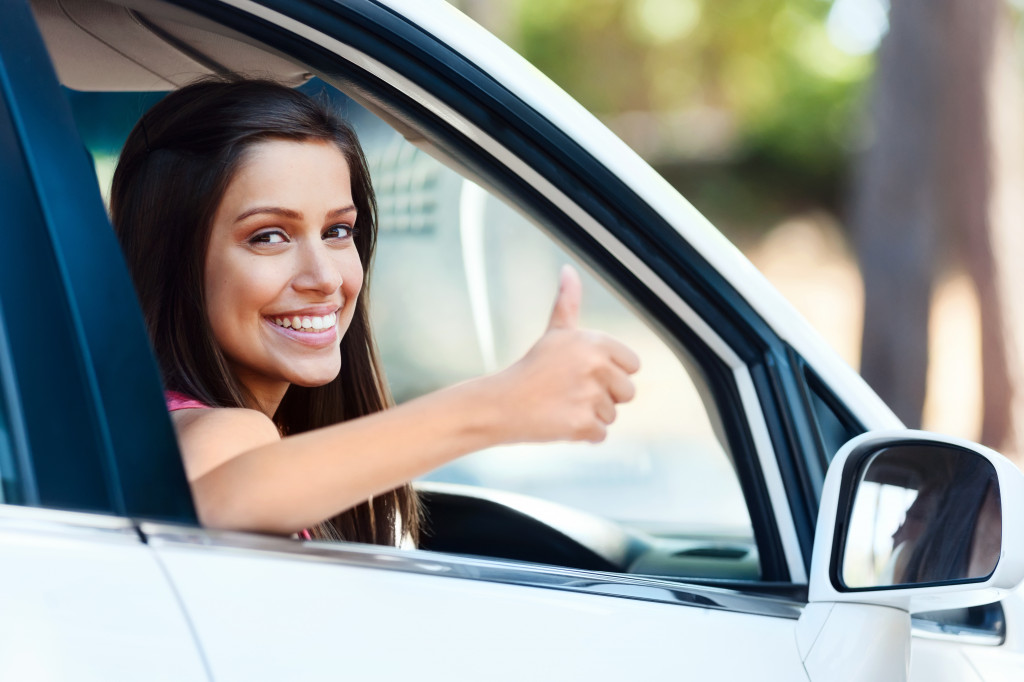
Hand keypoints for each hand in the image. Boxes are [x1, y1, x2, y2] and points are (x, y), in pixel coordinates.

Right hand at [493, 265, 639, 442]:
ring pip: (612, 415)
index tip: (583, 373)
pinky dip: (582, 435)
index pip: (633, 365)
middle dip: (603, 397)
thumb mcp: (554, 332)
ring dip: (590, 416)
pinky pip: (600, 435)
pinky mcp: (582, 424)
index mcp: (596, 342)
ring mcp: (590, 396)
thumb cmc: (532, 368)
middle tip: (570, 391)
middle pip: (627, 392)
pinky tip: (559, 421)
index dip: (610, 373)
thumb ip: (568, 302)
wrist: (500, 403)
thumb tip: (568, 270)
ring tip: (561, 405)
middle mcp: (596, 366)